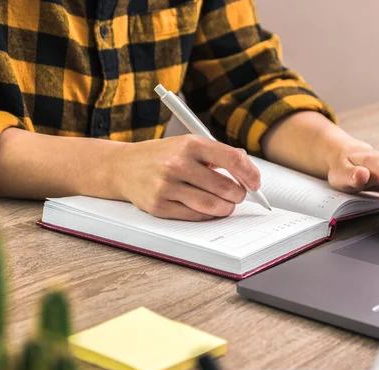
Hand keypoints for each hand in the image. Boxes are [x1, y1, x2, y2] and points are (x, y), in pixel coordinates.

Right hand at [115, 135, 260, 220]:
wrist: (123, 167)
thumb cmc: (163, 156)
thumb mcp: (188, 144)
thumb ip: (218, 155)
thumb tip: (247, 171)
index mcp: (190, 144)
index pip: (232, 159)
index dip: (250, 174)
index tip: (256, 183)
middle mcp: (178, 164)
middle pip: (225, 187)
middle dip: (239, 195)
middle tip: (239, 196)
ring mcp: (167, 186)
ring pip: (212, 205)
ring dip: (225, 208)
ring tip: (225, 204)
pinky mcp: (159, 206)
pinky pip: (194, 216)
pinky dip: (206, 215)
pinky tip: (206, 208)